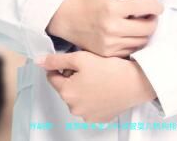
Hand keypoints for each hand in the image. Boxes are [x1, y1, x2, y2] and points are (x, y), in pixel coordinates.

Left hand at [37, 51, 155, 122]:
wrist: (137, 81)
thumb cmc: (109, 68)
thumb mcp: (79, 58)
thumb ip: (56, 60)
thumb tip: (38, 61)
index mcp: (66, 93)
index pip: (52, 77)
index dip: (61, 67)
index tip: (75, 63)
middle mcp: (74, 108)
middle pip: (64, 88)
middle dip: (71, 78)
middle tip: (88, 70)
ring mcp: (88, 116)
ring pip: (76, 98)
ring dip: (81, 89)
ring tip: (97, 79)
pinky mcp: (100, 118)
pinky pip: (89, 106)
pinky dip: (92, 98)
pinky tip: (103, 89)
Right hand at [47, 0, 162, 56]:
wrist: (65, 18)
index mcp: (113, 7)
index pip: (147, 8)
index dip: (156, 5)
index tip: (154, 4)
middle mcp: (113, 27)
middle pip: (148, 27)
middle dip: (152, 20)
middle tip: (147, 15)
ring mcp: (111, 43)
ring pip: (142, 41)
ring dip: (144, 32)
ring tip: (137, 24)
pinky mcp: (108, 53)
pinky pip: (131, 50)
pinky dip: (133, 42)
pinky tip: (127, 34)